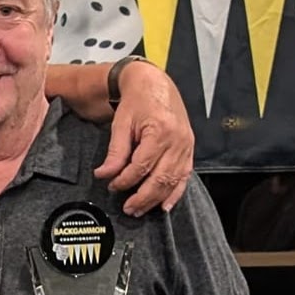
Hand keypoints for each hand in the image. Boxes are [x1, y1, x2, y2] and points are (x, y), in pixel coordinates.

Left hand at [95, 62, 193, 216]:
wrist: (155, 85)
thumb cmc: (138, 101)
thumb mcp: (121, 123)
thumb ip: (115, 151)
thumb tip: (105, 174)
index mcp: (160, 131)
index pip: (141, 166)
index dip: (125, 180)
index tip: (112, 185)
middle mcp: (177, 140)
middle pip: (160, 178)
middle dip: (141, 197)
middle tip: (127, 208)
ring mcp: (186, 146)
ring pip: (172, 181)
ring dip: (155, 199)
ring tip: (139, 209)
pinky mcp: (189, 150)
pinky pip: (184, 176)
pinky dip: (175, 193)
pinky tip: (165, 205)